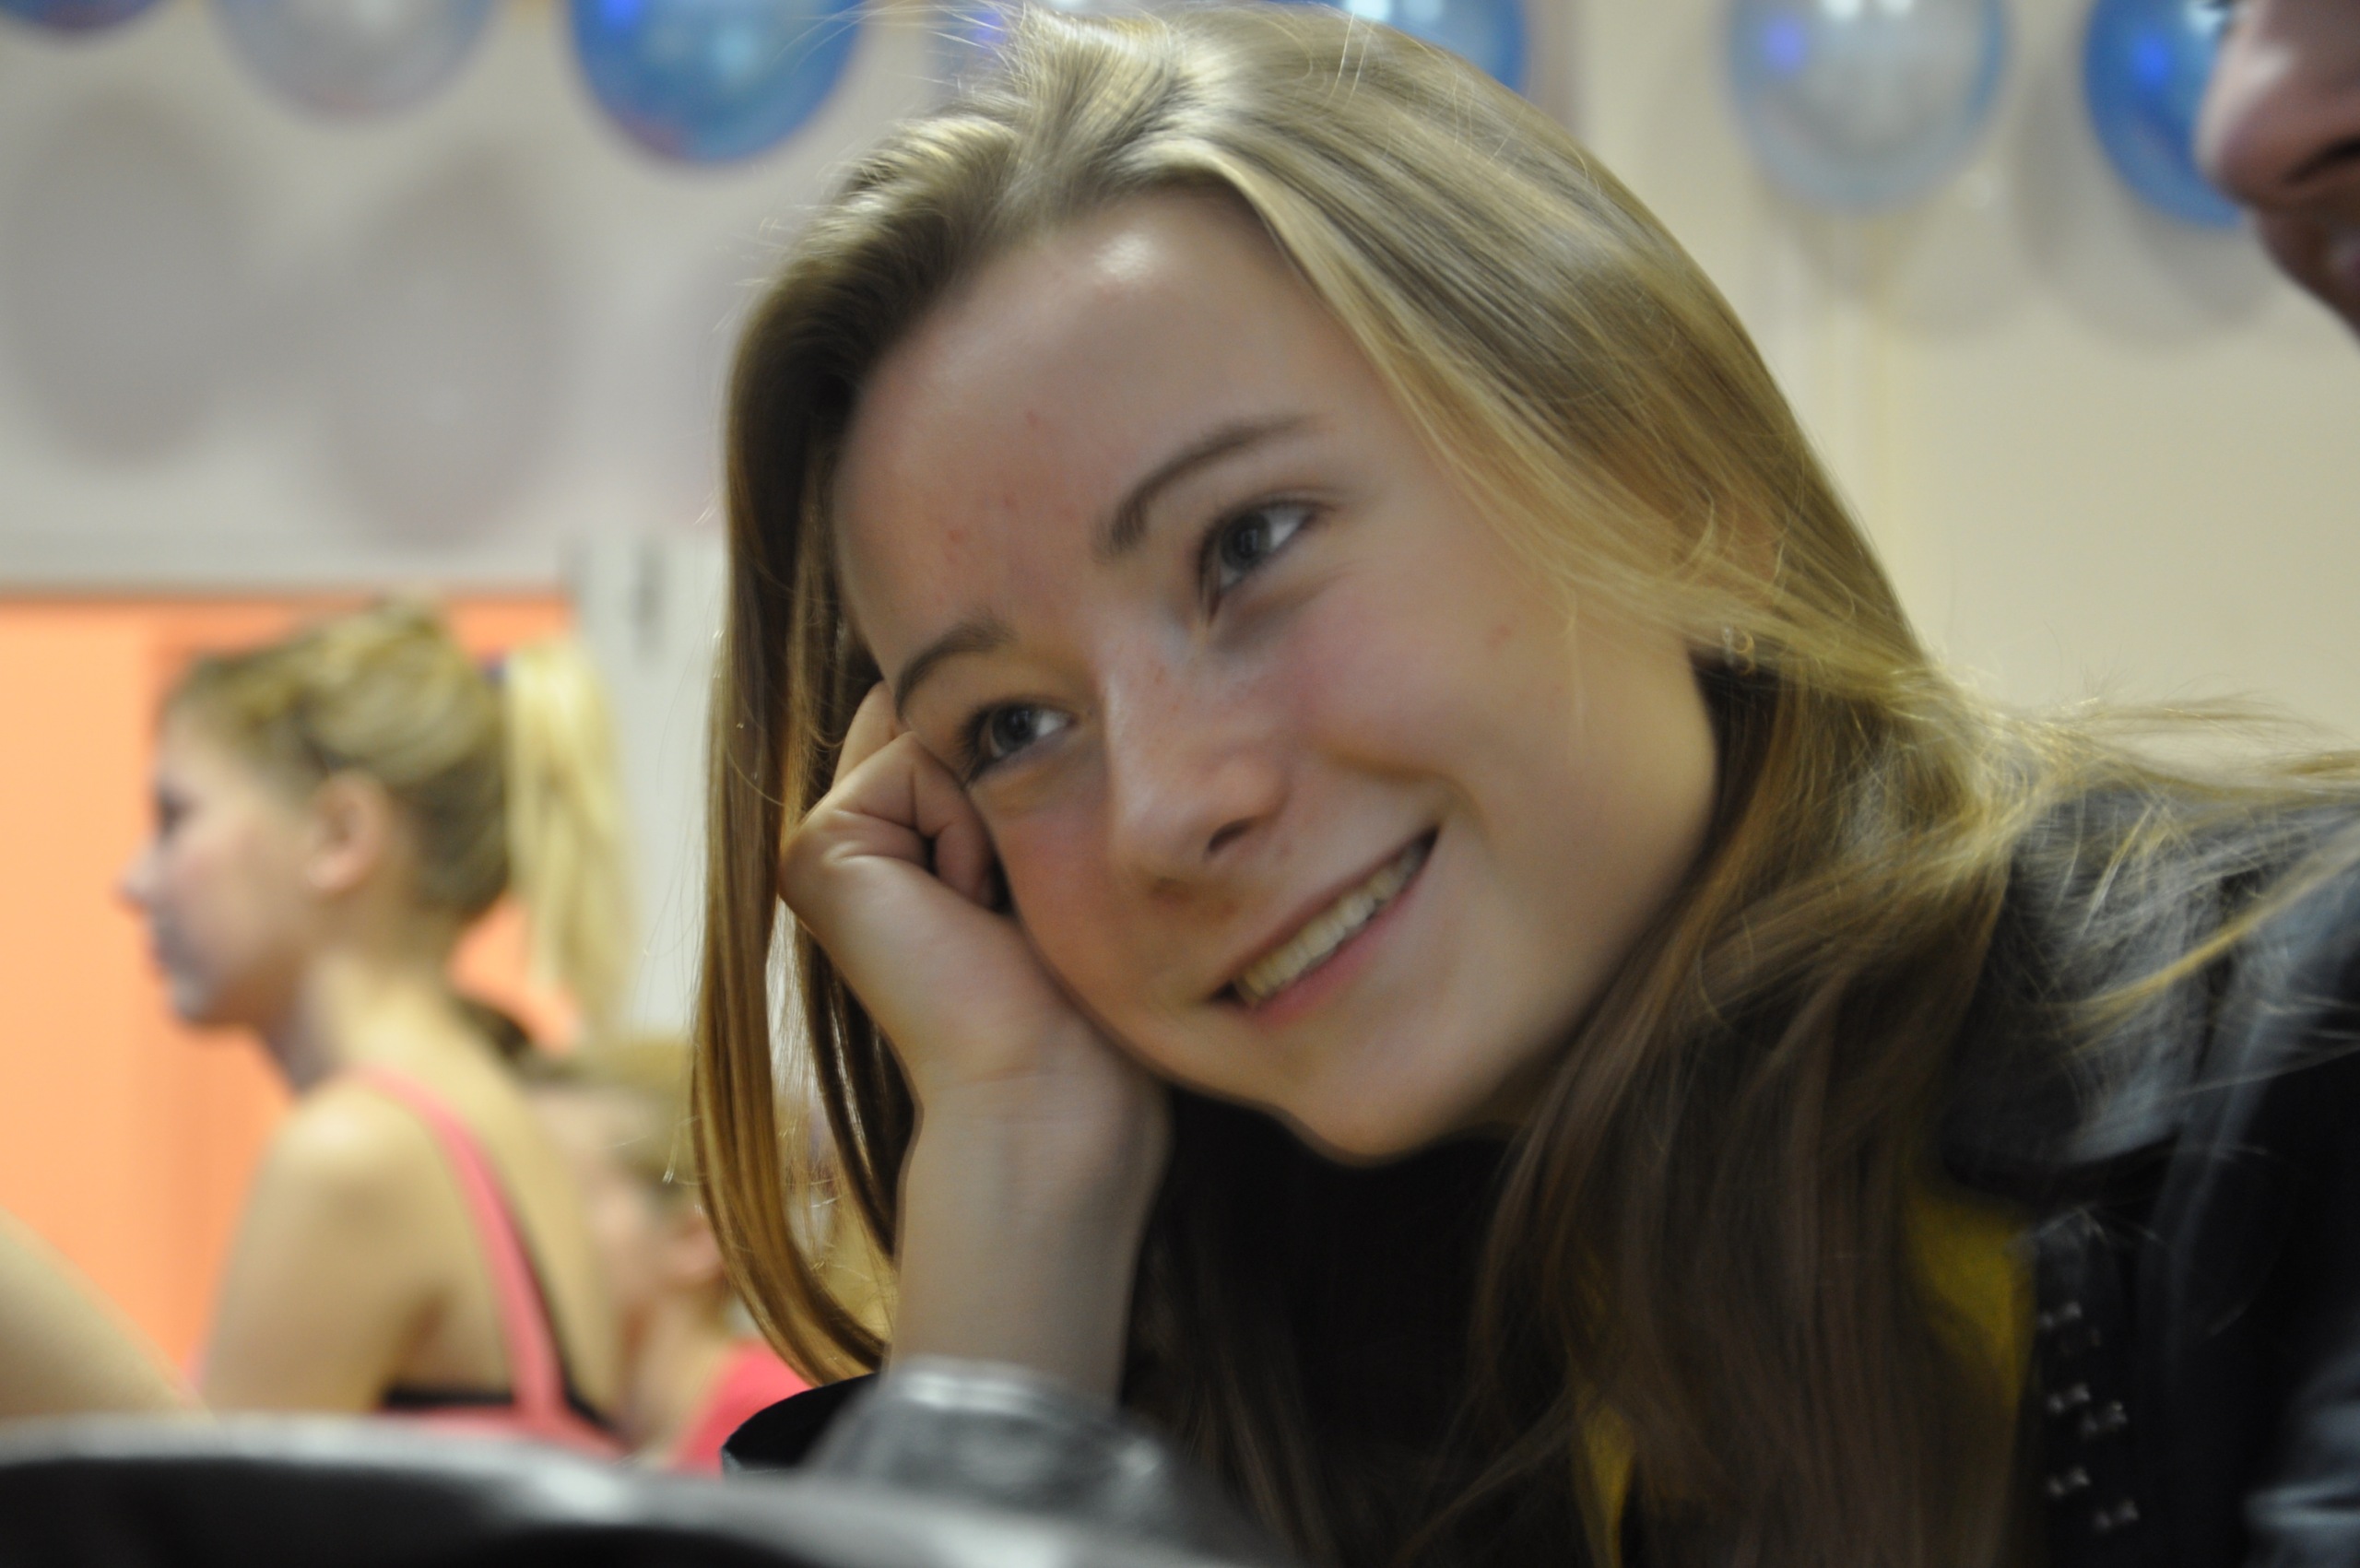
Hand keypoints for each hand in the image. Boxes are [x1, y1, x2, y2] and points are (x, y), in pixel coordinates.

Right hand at [778, 684, 1168, 1396]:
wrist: (1050, 1089)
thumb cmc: (1081, 995)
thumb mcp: (1057, 853)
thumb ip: (1012, 767)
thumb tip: (1005, 679)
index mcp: (909, 836)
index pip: (966, 720)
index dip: (1025, 757)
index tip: (1046, 857)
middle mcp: (858, 835)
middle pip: (944, 709)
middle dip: (1010, 768)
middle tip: (1024, 888)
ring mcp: (828, 842)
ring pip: (933, 725)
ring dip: (998, 802)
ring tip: (1000, 903)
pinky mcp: (817, 852)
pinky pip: (915, 762)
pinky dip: (968, 826)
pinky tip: (970, 908)